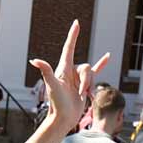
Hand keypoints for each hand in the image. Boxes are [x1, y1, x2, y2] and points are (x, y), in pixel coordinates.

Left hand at [33, 21, 111, 135]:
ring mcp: (78, 78)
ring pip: (92, 74)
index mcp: (63, 68)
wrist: (63, 118)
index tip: (76, 23)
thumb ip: (45, 71)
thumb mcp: (52, 85)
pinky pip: (95, 70)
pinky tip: (108, 56)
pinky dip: (101, 63)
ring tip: (83, 96)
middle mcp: (70, 71)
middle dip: (86, 80)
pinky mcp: (84, 84)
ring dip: (90, 86)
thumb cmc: (57, 103)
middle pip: (86, 68)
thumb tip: (34, 60)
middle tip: (80, 92)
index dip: (73, 35)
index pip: (69, 48)